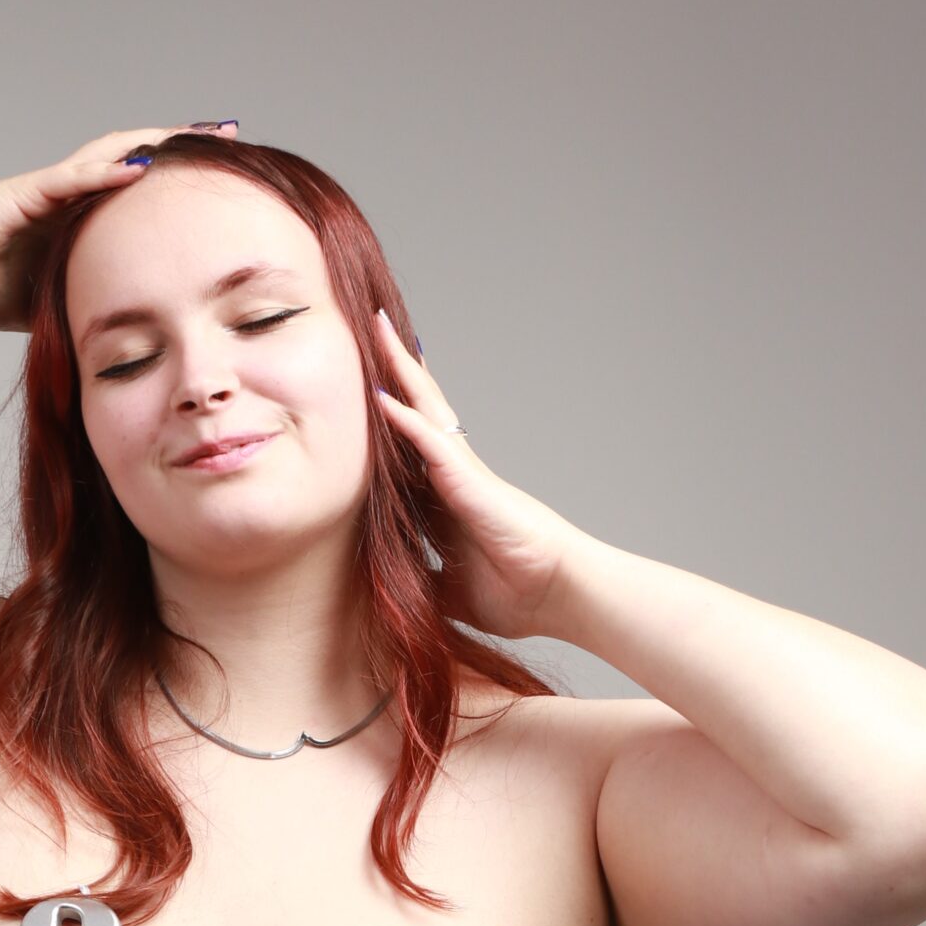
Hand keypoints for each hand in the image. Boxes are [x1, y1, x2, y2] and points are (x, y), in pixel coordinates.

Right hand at [0, 123, 238, 333]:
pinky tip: (141, 166)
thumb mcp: (41, 302)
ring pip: (108, 155)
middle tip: (229, 133)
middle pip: (132, 157)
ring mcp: (42, 191)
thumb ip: (76, 299)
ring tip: (198, 135)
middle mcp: (62, 195)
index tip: (221, 174)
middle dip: (181, 143)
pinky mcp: (20, 197)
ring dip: (155, 143)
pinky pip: (68, 179)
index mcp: (70, 219)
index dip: (176, 178)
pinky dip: (104, 172)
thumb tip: (114, 327)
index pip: (133, 189)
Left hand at [372, 309, 579, 639]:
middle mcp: (455, 476)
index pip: (411, 447)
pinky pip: (431, 443)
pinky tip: (382, 394)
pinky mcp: (470, 484)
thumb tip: (393, 589)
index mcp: (448, 500)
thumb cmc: (515, 594)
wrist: (556, 597)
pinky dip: (406, 419)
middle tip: (373, 327)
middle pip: (418, 411)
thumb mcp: (448, 588)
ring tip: (378, 329)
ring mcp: (463, 474)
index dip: (391, 416)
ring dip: (400, 371)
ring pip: (425, 410)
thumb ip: (423, 576)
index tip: (368, 386)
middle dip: (396, 371)